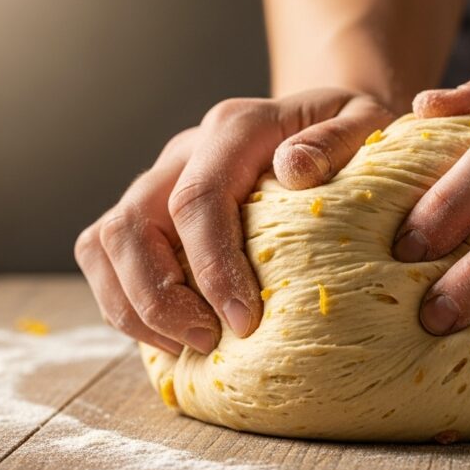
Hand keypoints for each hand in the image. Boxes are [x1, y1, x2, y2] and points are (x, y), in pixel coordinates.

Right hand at [76, 88, 393, 354]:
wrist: (324, 126)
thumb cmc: (349, 136)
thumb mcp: (365, 122)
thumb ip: (338, 140)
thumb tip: (294, 168)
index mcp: (235, 128)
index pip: (198, 199)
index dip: (211, 267)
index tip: (244, 322)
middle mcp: (185, 151)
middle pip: (132, 224)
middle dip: (160, 296)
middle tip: (209, 343)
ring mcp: (159, 181)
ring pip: (105, 243)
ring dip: (135, 306)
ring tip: (189, 347)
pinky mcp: (150, 213)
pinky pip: (106, 258)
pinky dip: (126, 304)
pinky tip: (172, 338)